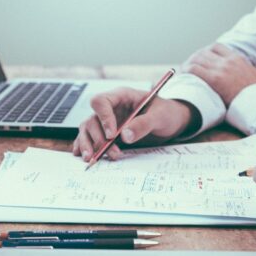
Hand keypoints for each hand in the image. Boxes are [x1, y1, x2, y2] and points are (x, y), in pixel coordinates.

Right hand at [73, 87, 198, 160]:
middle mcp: (111, 107)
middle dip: (98, 138)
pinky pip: (90, 137)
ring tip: (91, 159)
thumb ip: (143, 124)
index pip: (101, 102)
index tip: (112, 135)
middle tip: (111, 152)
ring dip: (88, 144)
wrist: (171, 122)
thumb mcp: (160, 116)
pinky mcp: (107, 133)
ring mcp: (107, 120)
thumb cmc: (166, 113)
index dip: (103, 118)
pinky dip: (85, 146)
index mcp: (122, 96)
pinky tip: (83, 155)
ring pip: (88, 129)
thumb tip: (125, 136)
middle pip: (92, 119)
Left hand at [183, 43, 255, 105]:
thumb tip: (251, 79)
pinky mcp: (215, 79)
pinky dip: (185, 72)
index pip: (216, 47)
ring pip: (196, 59)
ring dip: (187, 65)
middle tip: (187, 69)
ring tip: (182, 74)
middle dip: (193, 59)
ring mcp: (221, 69)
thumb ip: (249, 74)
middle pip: (203, 52)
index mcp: (237, 59)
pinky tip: (181, 78)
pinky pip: (193, 70)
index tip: (200, 60)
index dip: (204, 52)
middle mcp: (228, 61)